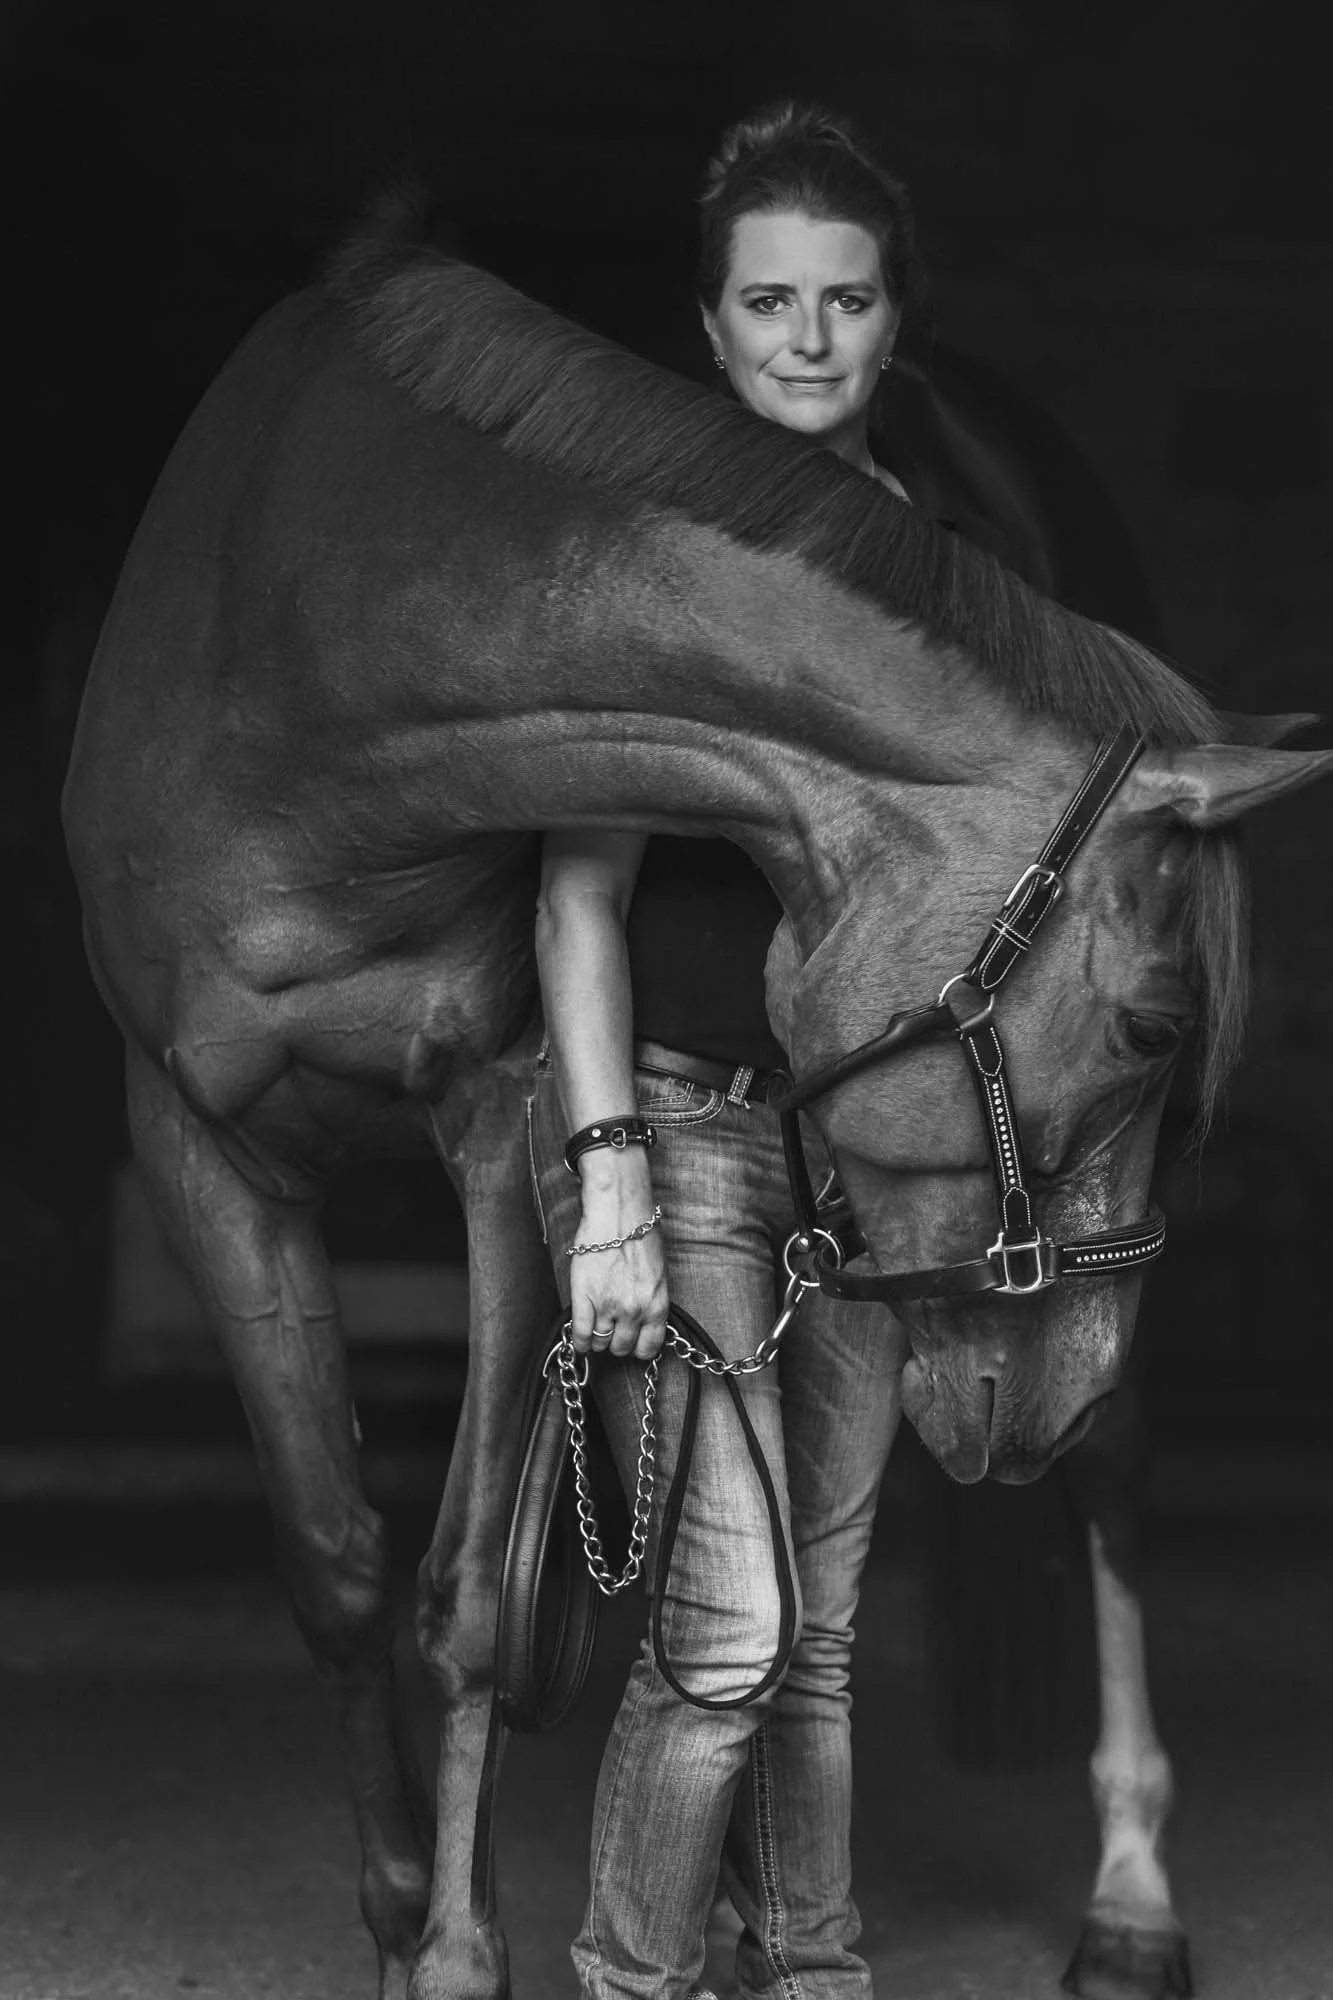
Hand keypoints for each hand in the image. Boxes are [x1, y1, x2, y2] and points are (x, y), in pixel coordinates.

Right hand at [567, 1165, 669, 1361]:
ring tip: (596, 1327)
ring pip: (600, 1342)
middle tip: (612, 1331)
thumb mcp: (659, 1275)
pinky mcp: (584, 1298)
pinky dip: (579, 1340)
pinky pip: (580, 1333)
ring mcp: (608, 1306)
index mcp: (657, 1305)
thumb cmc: (641, 1236)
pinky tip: (580, 1338)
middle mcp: (634, 1311)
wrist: (618, 1214)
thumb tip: (643, 1321)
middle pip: (622, 1348)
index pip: (649, 1347)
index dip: (638, 1348)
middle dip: (616, 1342)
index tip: (632, 1342)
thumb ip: (652, 1302)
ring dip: (598, 1338)